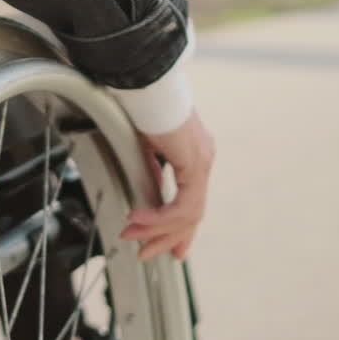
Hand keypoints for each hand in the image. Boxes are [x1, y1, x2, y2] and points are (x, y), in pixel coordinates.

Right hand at [120, 109, 213, 260]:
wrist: (148, 86)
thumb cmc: (143, 106)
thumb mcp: (145, 148)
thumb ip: (151, 171)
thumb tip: (148, 194)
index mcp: (194, 154)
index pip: (192, 200)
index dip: (180, 227)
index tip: (172, 246)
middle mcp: (203, 159)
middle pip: (192, 213)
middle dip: (168, 237)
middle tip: (149, 254)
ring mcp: (202, 161)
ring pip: (188, 214)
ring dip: (157, 230)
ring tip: (135, 238)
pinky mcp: (196, 164)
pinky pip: (181, 205)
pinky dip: (159, 217)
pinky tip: (139, 219)